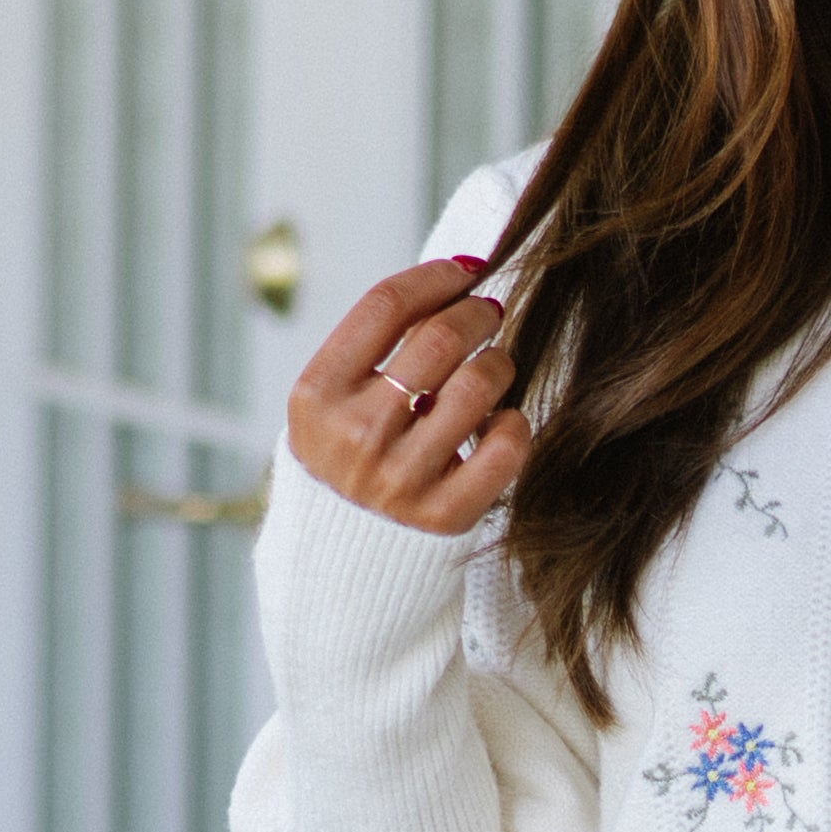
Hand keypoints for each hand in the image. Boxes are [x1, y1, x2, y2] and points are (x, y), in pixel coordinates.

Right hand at [285, 254, 529, 531]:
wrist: (343, 559)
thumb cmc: (348, 457)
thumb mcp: (332, 400)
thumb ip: (377, 344)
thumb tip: (457, 275)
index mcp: (316, 395)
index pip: (385, 305)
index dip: (435, 276)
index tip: (462, 272)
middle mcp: (354, 435)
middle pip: (439, 338)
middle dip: (477, 312)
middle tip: (488, 313)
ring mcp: (399, 479)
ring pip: (480, 385)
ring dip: (500, 363)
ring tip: (494, 367)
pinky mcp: (443, 516)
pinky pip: (506, 446)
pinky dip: (514, 423)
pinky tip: (500, 422)